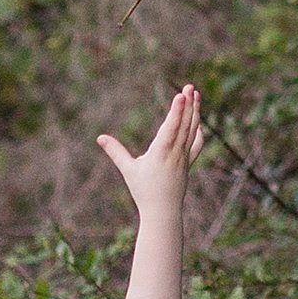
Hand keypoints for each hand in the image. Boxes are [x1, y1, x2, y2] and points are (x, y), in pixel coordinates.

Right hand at [98, 83, 204, 212]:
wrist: (163, 212)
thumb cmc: (143, 191)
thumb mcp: (128, 170)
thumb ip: (116, 152)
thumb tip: (100, 138)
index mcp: (161, 152)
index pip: (172, 127)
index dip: (177, 110)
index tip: (182, 95)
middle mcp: (176, 152)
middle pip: (185, 124)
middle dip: (188, 104)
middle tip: (190, 86)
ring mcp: (184, 157)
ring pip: (192, 131)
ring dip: (195, 112)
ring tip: (196, 95)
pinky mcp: (188, 163)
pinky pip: (196, 144)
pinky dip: (198, 131)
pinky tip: (197, 122)